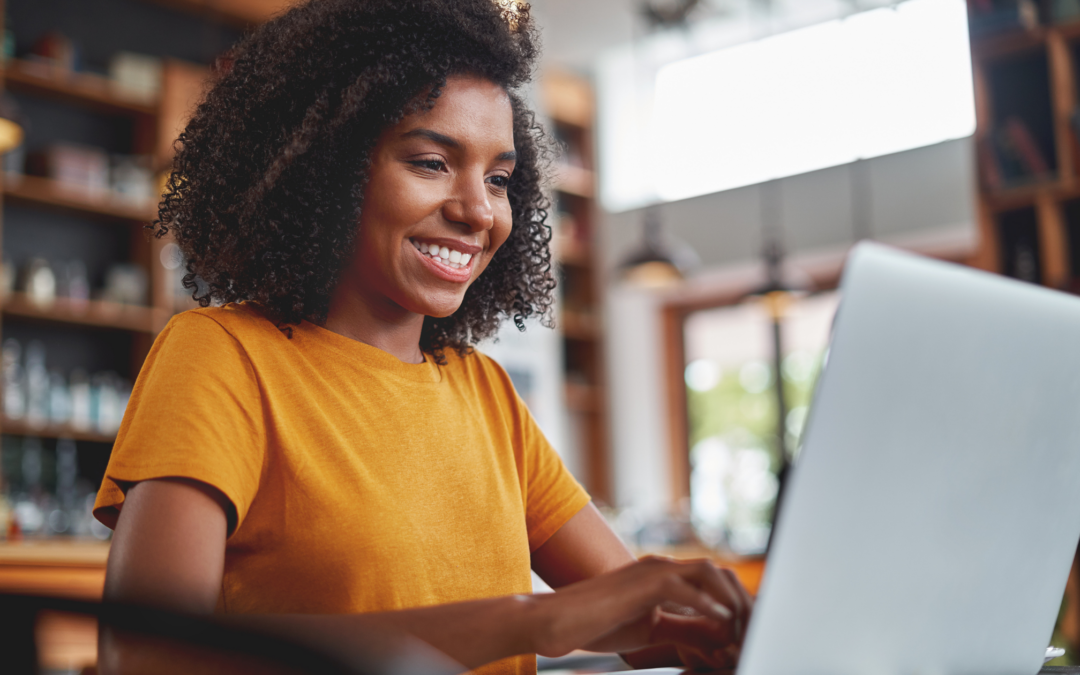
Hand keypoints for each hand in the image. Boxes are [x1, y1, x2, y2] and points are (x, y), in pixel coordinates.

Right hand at [527, 556, 751, 669]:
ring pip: (709, 573)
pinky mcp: (642, 583)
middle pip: (719, 573)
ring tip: (739, 630)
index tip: (746, 635)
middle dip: (742, 601)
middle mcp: (661, 566)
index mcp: (663, 576)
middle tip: (751, 632)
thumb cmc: (595, 624)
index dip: (735, 605)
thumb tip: (717, 638)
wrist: (556, 622)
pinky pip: (684, 587)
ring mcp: (651, 570)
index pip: (713, 581)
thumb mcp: (650, 630)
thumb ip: (683, 630)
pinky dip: (709, 604)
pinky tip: (721, 623)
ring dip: (731, 601)